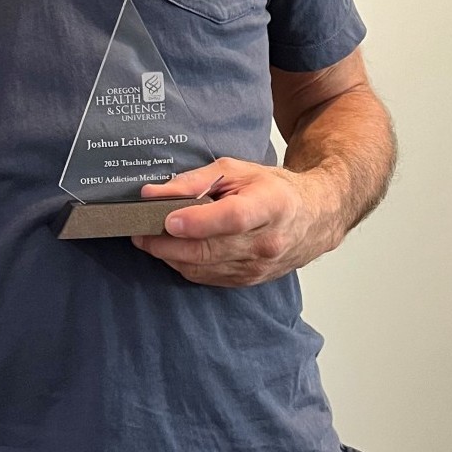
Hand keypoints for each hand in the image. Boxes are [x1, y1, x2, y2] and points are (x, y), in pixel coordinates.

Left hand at [131, 157, 342, 286]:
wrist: (313, 218)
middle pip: (209, 249)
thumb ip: (192, 181)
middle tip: (138, 231)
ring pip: (203, 267)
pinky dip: (184, 265)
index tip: (168, 220)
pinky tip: (171, 250)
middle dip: (166, 243)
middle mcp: (266, 242)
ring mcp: (258, 267)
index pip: (232, 219)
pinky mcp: (249, 281)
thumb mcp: (235, 170)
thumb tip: (152, 194)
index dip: (198, 222)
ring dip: (169, 256)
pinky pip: (207, 278)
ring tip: (147, 238)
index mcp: (270, 205)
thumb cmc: (272, 189)